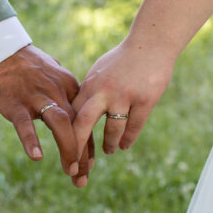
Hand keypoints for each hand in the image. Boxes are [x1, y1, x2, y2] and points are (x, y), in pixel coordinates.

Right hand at [0, 44, 93, 186]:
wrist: (0, 50)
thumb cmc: (26, 66)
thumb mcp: (53, 76)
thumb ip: (64, 93)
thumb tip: (72, 111)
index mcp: (69, 88)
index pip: (85, 121)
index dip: (88, 145)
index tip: (89, 165)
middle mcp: (58, 92)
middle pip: (78, 125)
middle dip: (83, 155)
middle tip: (82, 179)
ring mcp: (37, 97)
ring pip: (60, 124)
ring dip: (69, 149)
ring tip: (71, 171)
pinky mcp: (16, 103)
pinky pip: (25, 124)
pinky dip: (32, 140)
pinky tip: (37, 157)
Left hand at [72, 38, 174, 154]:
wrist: (150, 43)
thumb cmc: (122, 60)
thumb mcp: (99, 73)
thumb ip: (88, 93)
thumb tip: (74, 113)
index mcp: (89, 85)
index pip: (70, 115)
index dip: (64, 136)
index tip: (62, 152)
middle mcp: (103, 91)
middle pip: (82, 124)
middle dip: (75, 149)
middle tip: (73, 169)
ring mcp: (124, 96)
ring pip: (112, 130)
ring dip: (109, 144)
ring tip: (109, 151)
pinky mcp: (145, 99)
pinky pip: (134, 126)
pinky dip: (128, 139)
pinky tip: (124, 146)